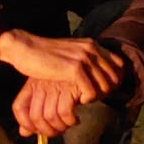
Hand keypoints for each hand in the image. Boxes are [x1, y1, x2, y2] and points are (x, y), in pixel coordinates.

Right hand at [0, 29, 124, 103]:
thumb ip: (84, 60)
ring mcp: (84, 58)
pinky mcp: (75, 68)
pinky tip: (76, 99)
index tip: (102, 90)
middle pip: (115, 78)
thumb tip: (97, 74)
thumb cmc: (43, 55)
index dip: (114, 80)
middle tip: (92, 97)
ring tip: (83, 99)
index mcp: (91, 44)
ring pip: (105, 86)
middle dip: (106, 91)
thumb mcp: (69, 53)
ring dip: (96, 96)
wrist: (24, 48)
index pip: (119, 65)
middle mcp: (91, 49)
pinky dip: (86, 99)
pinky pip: (92, 91)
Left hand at [12, 78, 80, 137]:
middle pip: (35, 116)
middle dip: (47, 131)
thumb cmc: (72, 86)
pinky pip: (65, 112)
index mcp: (34, 83)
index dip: (25, 123)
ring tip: (68, 124)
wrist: (96, 71)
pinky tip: (76, 118)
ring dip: (61, 127)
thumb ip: (36, 113)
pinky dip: (71, 120)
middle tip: (58, 131)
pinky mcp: (71, 86)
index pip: (19, 107)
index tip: (37, 131)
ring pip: (51, 116)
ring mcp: (56, 84)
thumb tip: (23, 132)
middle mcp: (43, 82)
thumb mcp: (51, 96)